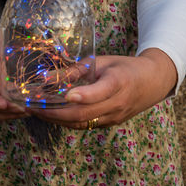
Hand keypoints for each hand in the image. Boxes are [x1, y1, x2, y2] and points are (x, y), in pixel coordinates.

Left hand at [27, 48, 176, 128]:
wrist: (152, 82)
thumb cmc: (124, 67)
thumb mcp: (103, 61)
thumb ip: (76, 69)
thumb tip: (46, 77)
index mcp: (118, 82)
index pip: (100, 92)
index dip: (83, 95)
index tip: (65, 95)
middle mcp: (117, 103)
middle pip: (83, 114)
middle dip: (54, 113)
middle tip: (32, 108)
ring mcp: (114, 117)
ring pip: (82, 123)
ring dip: (57, 120)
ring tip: (37, 112)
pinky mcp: (110, 123)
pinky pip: (86, 125)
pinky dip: (67, 121)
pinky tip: (53, 115)